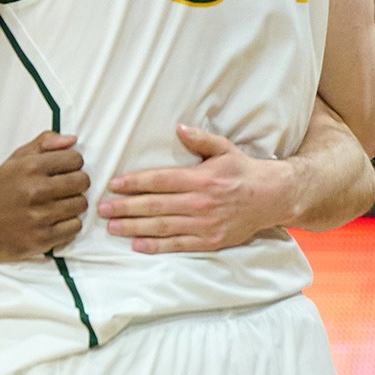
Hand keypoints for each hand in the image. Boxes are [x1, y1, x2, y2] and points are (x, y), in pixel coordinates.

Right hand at [0, 131, 89, 262]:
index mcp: (29, 167)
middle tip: (64, 189)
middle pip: (82, 181)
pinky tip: (55, 221)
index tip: (63, 171)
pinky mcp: (43, 238)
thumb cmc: (0, 191)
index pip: (75, 159)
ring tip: (58, 205)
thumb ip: (43, 144)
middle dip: (76, 184)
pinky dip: (68, 225)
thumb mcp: (14, 161)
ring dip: (73, 205)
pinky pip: (75, 227)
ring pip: (81, 204)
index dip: (72, 164)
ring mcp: (40, 216)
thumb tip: (72, 139)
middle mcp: (35, 190)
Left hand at [100, 124, 293, 253]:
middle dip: (125, 207)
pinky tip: (137, 245)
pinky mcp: (210, 241)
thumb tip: (178, 127)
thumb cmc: (243, 170)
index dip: (134, 183)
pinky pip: (179, 245)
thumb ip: (200, 139)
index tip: (113, 185)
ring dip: (134, 228)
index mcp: (201, 178)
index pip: (160, 180)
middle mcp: (201, 202)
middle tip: (101, 209)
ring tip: (111, 227)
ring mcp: (205, 224)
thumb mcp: (224, 148)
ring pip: (163, 227)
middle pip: (155, 205)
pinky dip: (157, 246)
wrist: (273, 197)